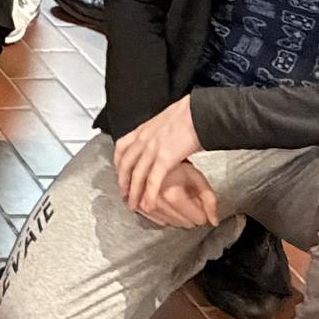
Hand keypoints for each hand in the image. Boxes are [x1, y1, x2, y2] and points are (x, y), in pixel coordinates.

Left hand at [113, 97, 213, 223]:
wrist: (200, 112)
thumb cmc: (190, 115)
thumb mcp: (166, 121)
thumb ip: (159, 132)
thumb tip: (162, 139)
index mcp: (143, 129)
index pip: (121, 147)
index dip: (118, 163)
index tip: (119, 173)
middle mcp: (143, 139)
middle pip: (126, 164)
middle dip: (123, 181)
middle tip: (124, 194)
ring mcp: (152, 149)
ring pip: (137, 175)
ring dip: (134, 192)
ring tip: (134, 205)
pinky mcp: (165, 159)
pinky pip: (153, 181)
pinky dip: (149, 195)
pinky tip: (148, 204)